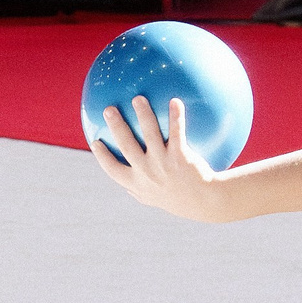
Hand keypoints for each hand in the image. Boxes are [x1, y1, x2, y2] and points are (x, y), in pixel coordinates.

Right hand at [90, 94, 221, 219]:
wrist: (206, 203)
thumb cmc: (181, 200)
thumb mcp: (156, 200)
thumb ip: (141, 193)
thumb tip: (128, 189)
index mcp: (137, 183)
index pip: (113, 170)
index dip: (102, 157)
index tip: (95, 142)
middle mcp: (146, 172)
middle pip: (125, 145)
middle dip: (116, 127)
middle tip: (108, 110)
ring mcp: (163, 163)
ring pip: (149, 134)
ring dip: (143, 115)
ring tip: (138, 99)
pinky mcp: (180, 156)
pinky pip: (177, 132)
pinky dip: (176, 116)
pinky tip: (175, 101)